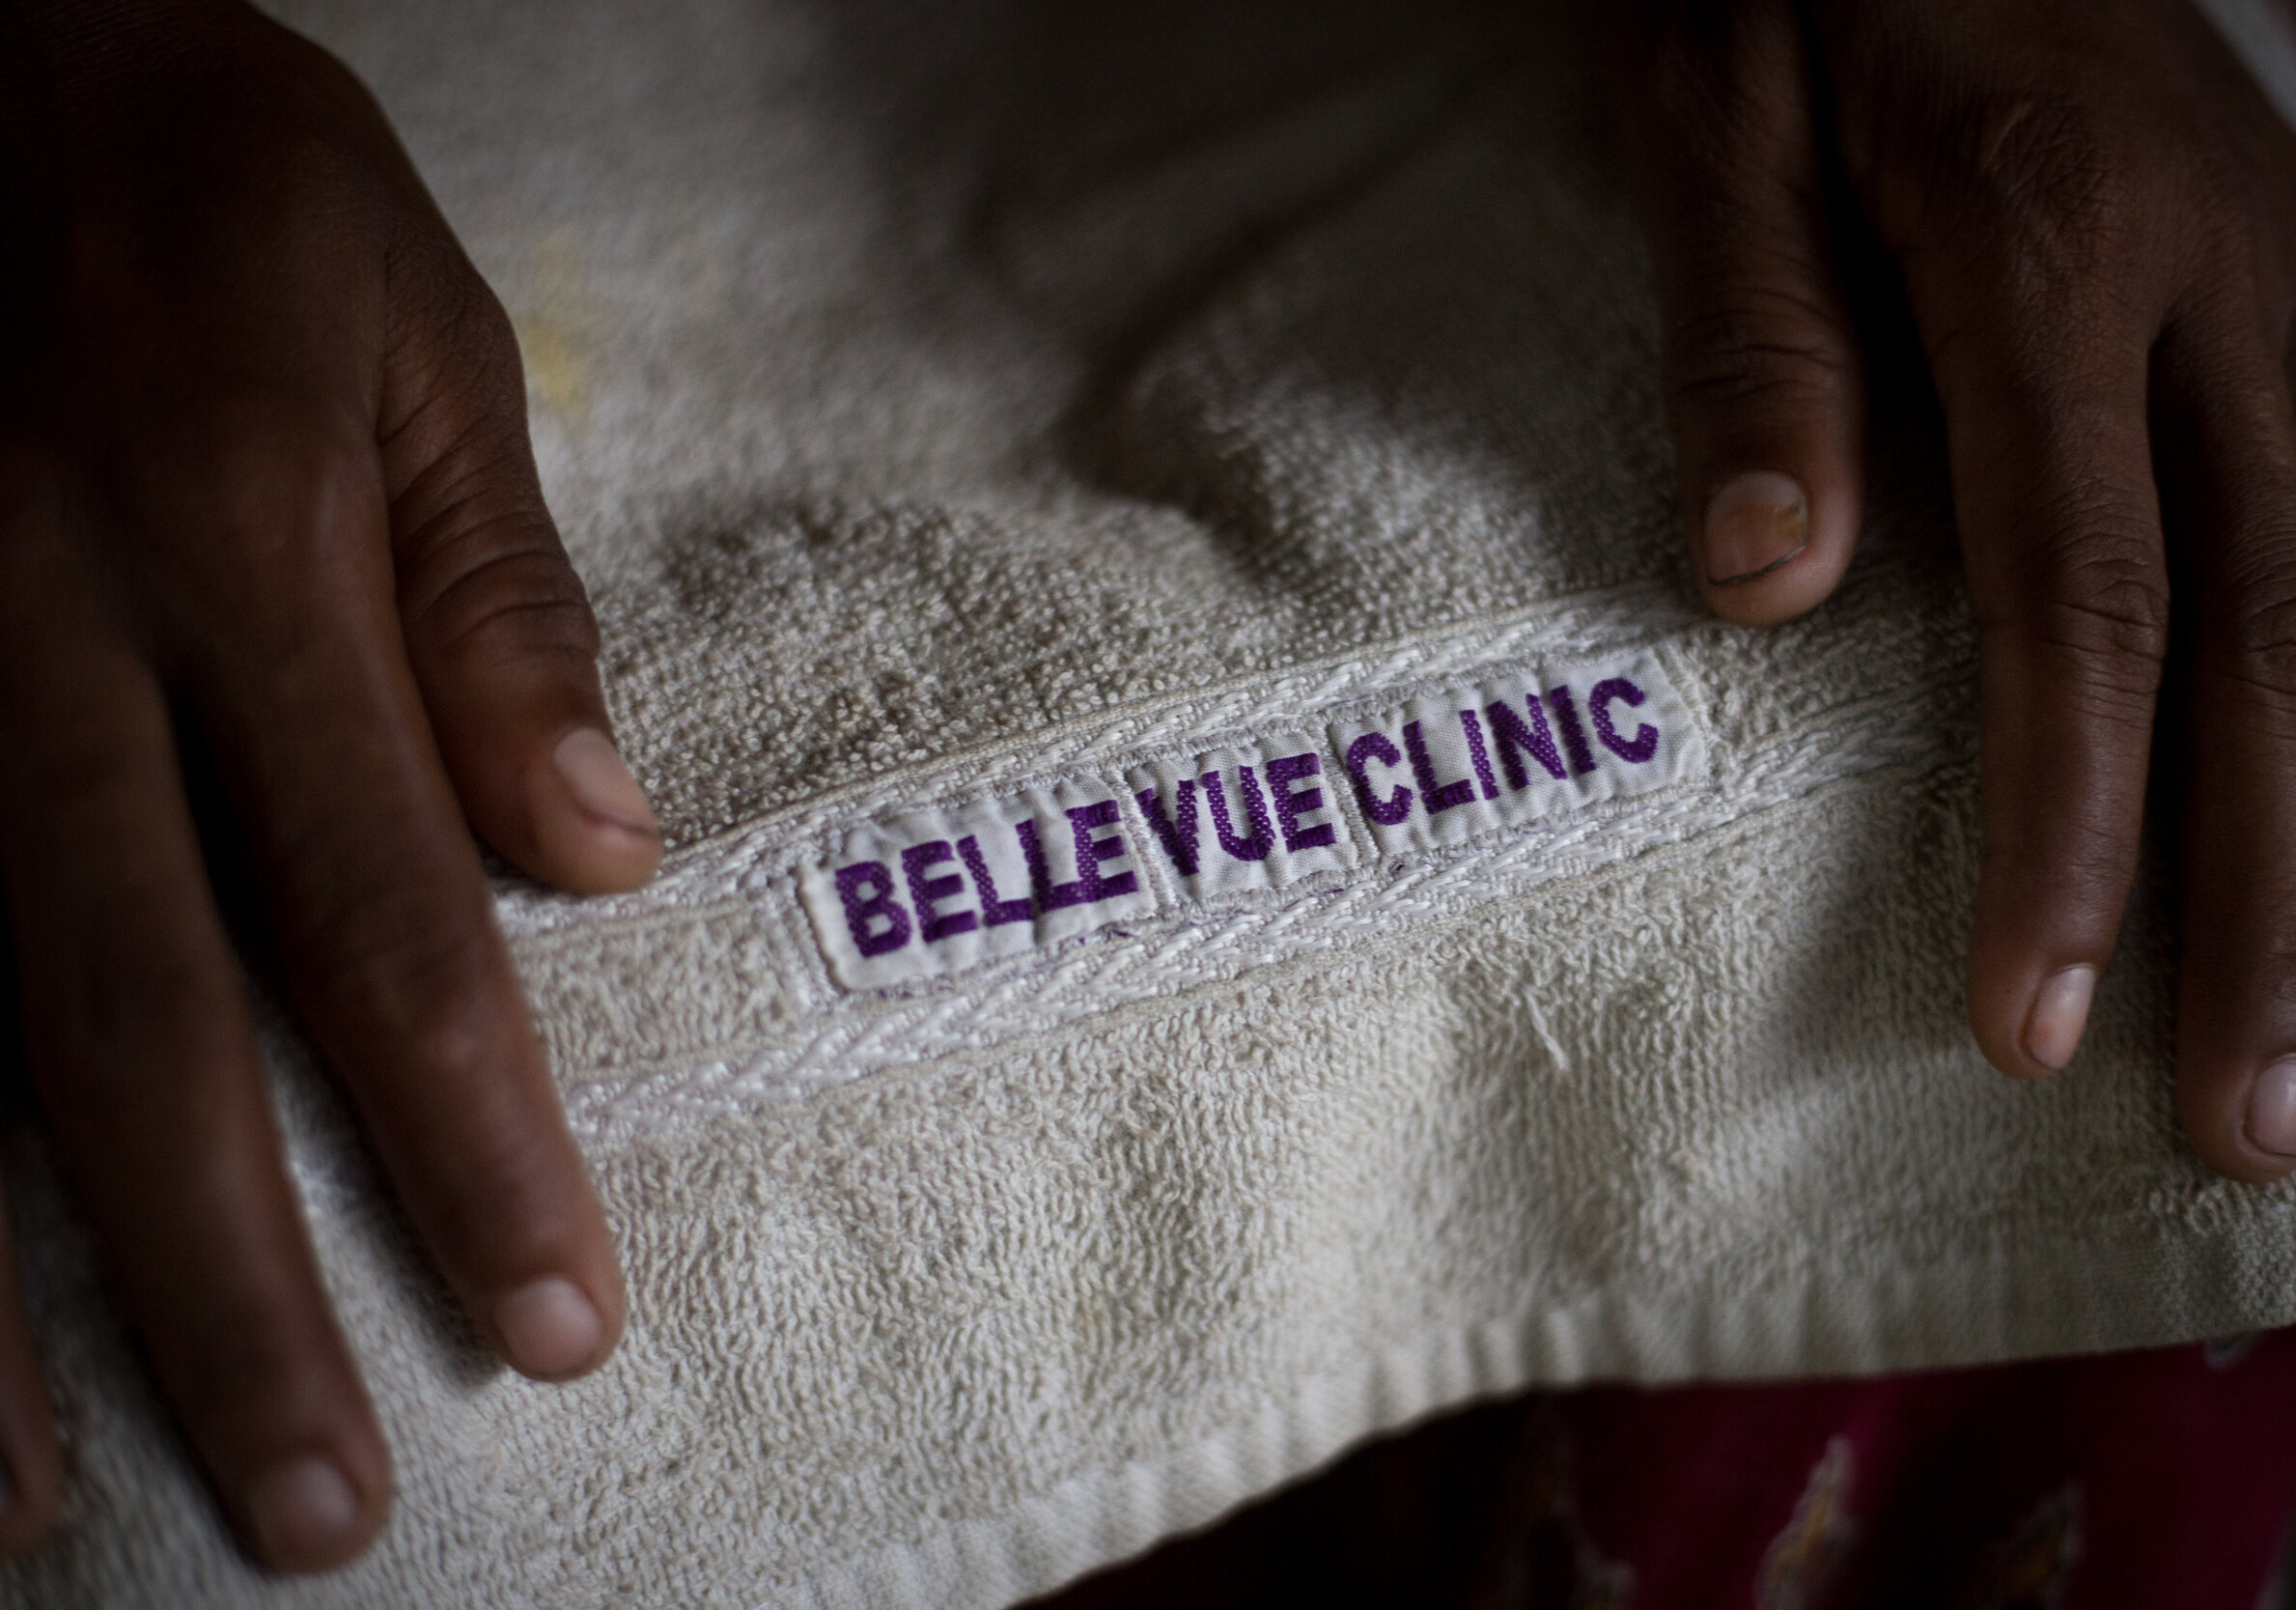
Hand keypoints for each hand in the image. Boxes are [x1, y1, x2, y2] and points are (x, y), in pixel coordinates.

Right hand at [0, 0, 662, 1569]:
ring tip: (74, 1516)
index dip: (466, 1133)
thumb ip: (496, 596)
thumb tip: (599, 849)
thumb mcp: (413, 326)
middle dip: (233, 1282)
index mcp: (225, 539)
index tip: (550, 1316)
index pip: (382, 905)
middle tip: (326, 1509)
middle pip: (137, 1024)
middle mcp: (24, 641)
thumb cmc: (205, 173)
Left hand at [1603, 0, 2295, 1182]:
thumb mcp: (1721, 115)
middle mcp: (2227, 282)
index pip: (2084, 596)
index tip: (2032, 1021)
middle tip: (2242, 1129)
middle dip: (2266, 898)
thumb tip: (1772, 586)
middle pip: (2273, 635)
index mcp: (2055, 244)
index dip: (2071, 825)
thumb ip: (1755, 339)